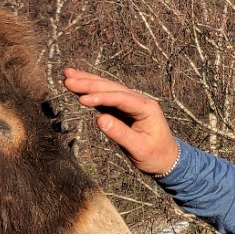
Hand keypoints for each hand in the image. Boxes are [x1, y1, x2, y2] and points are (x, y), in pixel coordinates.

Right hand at [63, 68, 180, 176]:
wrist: (166, 159)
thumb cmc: (155, 155)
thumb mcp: (139, 149)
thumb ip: (120, 134)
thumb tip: (99, 120)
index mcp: (146, 108)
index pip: (121, 98)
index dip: (101, 97)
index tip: (82, 99)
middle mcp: (139, 100)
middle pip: (112, 88)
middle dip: (89, 83)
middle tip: (68, 79)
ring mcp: (131, 103)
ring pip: (108, 88)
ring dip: (88, 81)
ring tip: (68, 74)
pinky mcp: (123, 108)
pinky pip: (106, 96)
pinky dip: (92, 90)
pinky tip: (79, 84)